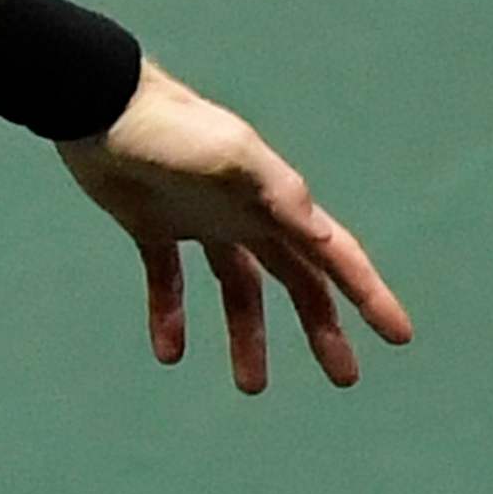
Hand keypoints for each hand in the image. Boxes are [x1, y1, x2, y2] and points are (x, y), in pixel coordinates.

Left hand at [56, 65, 415, 393]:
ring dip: (248, 336)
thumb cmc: (168, 128)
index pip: (333, 256)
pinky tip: (168, 353)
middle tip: (344, 377)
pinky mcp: (154, 225)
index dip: (368, 295)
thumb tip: (324, 237)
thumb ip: (278, 194)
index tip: (398, 336)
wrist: (95, 105)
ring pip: (240, 290)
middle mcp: (247, 213)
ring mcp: (202, 219)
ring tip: (251, 388)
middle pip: (298, 282)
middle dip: (323, 328)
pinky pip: (171, 281)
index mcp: (273, 201)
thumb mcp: (231, 157)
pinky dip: (171, 314)